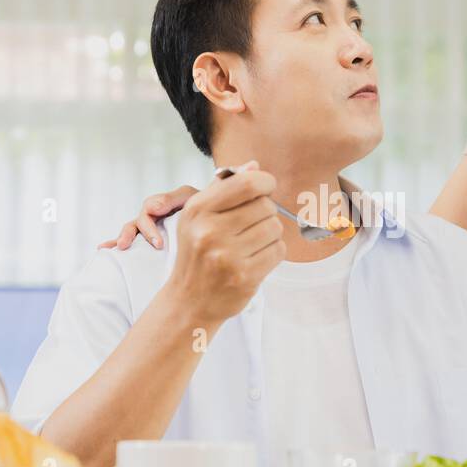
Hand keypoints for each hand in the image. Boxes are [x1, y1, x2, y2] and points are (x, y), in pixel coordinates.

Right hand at [99, 184, 199, 250]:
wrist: (212, 219)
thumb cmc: (201, 206)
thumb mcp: (189, 197)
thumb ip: (172, 198)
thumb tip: (152, 208)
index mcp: (159, 205)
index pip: (147, 211)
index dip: (150, 228)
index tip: (158, 244)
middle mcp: (151, 217)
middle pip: (136, 223)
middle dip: (132, 236)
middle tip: (130, 249)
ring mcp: (149, 229)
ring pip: (130, 231)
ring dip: (122, 239)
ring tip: (118, 248)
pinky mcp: (149, 241)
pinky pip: (130, 240)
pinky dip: (114, 242)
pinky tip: (103, 249)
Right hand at [163, 162, 284, 325]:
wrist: (188, 300)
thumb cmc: (196, 253)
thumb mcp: (197, 217)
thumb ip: (223, 188)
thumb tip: (253, 165)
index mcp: (198, 210)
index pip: (246, 183)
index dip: (265, 182)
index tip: (265, 188)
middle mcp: (210, 231)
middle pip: (265, 206)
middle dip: (266, 212)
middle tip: (253, 224)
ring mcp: (227, 256)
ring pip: (274, 228)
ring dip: (270, 234)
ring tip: (253, 243)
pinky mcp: (244, 276)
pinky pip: (278, 251)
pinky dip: (273, 252)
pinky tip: (257, 257)